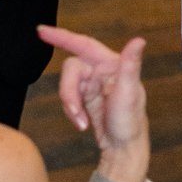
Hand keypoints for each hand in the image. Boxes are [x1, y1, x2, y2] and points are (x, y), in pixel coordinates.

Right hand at [38, 25, 146, 164]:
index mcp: (112, 65)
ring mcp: (92, 85)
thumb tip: (139, 41)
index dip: (62, 36)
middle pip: (72, 69)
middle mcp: (102, 71)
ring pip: (68, 85)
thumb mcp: (130, 93)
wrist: (123, 150)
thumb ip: (131, 65)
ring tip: (81, 122)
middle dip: (69, 91)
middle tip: (75, 112)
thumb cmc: (130, 123)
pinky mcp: (85, 98)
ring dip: (70, 104)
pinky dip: (72, 111)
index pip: (84, 45)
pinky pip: (69, 98)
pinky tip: (82, 122)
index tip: (41, 31)